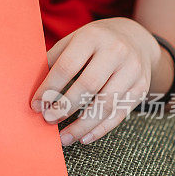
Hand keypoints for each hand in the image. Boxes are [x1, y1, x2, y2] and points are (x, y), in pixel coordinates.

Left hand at [31, 17, 160, 145]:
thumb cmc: (93, 43)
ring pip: (106, 104)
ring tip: (64, 138)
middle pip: (88, 85)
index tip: (36, 105)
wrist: (135, 37)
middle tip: (49, 120)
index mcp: (92, 37)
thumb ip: (54, 60)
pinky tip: (83, 137)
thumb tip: (32, 89)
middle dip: (65, 106)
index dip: (49, 89)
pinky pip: (120, 113)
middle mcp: (116, 51)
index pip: (67, 67)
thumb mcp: (73, 40)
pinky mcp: (141, 87)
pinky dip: (100, 129)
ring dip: (82, 125)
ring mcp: (132, 70)